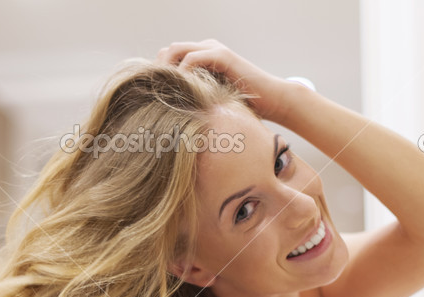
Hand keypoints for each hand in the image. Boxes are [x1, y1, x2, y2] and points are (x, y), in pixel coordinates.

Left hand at [154, 39, 300, 123]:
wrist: (274, 101)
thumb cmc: (245, 108)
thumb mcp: (212, 103)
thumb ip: (193, 101)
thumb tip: (169, 120)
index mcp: (202, 58)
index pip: (168, 58)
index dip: (157, 75)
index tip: (150, 97)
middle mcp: (206, 48)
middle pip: (167, 51)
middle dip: (156, 71)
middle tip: (150, 96)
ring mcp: (213, 49)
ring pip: (175, 49)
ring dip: (165, 70)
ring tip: (162, 94)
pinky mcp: (222, 55)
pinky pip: (192, 58)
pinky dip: (182, 73)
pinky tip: (180, 92)